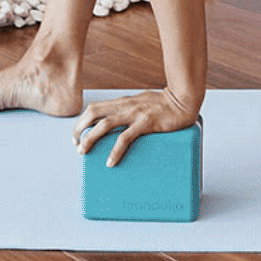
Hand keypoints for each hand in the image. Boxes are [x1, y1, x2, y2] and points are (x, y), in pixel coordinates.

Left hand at [73, 89, 199, 166]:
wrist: (184, 99)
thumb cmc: (166, 103)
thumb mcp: (142, 103)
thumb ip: (131, 110)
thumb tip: (122, 125)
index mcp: (123, 101)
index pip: (95, 108)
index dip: (82, 121)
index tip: (78, 135)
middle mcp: (125, 105)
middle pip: (94, 113)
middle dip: (80, 128)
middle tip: (76, 145)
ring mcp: (135, 114)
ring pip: (104, 124)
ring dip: (90, 138)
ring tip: (83, 152)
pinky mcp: (146, 123)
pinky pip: (125, 138)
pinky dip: (115, 151)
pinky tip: (110, 162)